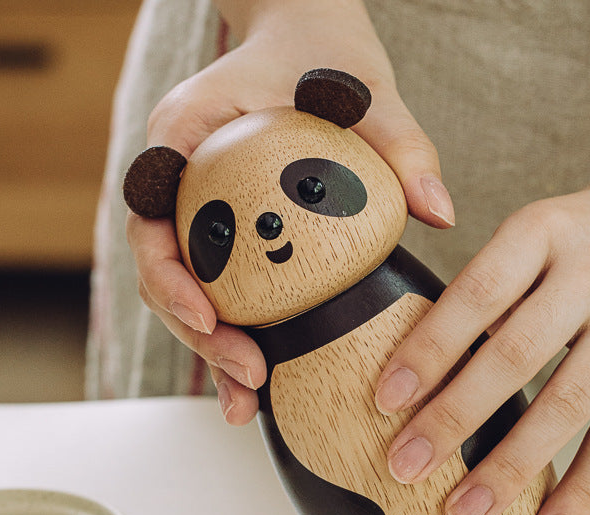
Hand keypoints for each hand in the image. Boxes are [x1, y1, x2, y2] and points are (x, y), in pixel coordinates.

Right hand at [127, 0, 453, 423]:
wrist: (303, 39)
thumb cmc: (319, 52)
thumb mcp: (364, 89)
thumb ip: (400, 143)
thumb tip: (439, 211)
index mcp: (183, 135)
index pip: (150, 213)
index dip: (168, 273)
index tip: (209, 315)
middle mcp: (175, 179)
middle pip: (160, 269)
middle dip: (196, 333)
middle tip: (249, 374)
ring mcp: (193, 211)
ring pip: (181, 292)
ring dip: (208, 349)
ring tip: (247, 400)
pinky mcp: (219, 234)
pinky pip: (215, 289)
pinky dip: (230, 334)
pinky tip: (260, 379)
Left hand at [375, 146, 589, 514]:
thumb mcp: (539, 232)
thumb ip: (489, 289)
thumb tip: (418, 366)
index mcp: (545, 230)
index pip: (477, 293)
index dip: (428, 349)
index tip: (386, 400)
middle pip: (515, 355)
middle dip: (453, 418)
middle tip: (405, 466)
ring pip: (566, 405)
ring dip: (509, 468)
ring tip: (462, 514)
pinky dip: (580, 491)